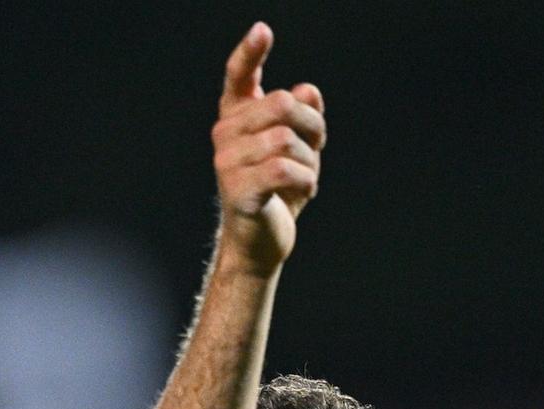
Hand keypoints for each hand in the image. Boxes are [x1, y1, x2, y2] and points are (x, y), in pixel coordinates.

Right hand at [213, 22, 324, 269]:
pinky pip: (284, 169)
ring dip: (310, 160)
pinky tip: (304, 191)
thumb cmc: (278, 192)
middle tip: (317, 150)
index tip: (263, 30)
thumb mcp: (299, 148)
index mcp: (236, 119)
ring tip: (306, 178)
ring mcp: (227, 163)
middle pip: (283, 105)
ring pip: (286, 139)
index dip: (250, 52)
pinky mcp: (239, 190)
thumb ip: (303, 115)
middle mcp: (225, 136)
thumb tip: (306, 92)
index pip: (238, 77)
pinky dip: (305, 181)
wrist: (260, 244)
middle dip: (312, 126)